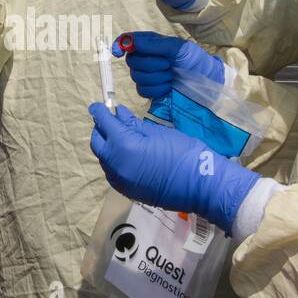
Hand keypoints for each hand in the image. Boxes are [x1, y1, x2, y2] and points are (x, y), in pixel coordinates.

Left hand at [88, 104, 259, 234]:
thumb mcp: (158, 132)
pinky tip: (127, 155)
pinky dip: (114, 161)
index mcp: (123, 146)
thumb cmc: (183, 153)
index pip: (104, 124)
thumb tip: (118, 114)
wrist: (200, 186)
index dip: (99, 113)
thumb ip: (133, 124)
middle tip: (110, 121)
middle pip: (97, 143)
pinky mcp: (126, 191)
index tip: (97, 106)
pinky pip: (112, 172)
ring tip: (121, 137)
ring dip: (107, 146)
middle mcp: (115, 165)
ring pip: (104, 159)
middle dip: (101, 130)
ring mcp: (119, 181)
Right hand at [112, 32, 223, 98]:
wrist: (205, 82)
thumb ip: (153, 44)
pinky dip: (157, 89)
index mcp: (150, 43)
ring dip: (157, 77)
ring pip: (137, 77)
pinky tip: (168, 86)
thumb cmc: (194, 60)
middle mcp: (145, 58)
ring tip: (171, 76)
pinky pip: (142, 90)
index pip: (127, 41)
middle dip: (151, 64)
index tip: (119, 52)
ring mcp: (146, 75)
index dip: (120, 45)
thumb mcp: (177, 47)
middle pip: (131, 61)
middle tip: (168, 64)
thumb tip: (130, 42)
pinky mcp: (150, 91)